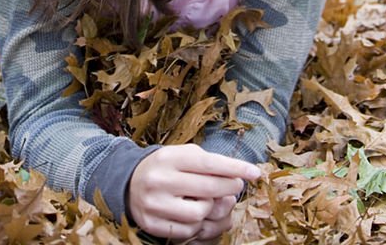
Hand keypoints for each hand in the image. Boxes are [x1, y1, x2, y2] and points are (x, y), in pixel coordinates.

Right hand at [127, 143, 259, 240]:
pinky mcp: (152, 224)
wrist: (129, 183)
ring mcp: (155, 204)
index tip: (255, 172)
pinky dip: (198, 223)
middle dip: (230, 187)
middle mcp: (160, 180)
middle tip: (237, 185)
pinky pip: (187, 230)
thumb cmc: (166, 167)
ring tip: (209, 199)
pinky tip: (196, 212)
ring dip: (212, 208)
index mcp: (169, 157)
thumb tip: (236, 177)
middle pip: (209, 188)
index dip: (235, 168)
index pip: (209, 163)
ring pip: (200, 213)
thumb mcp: (182, 155)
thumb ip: (207, 162)